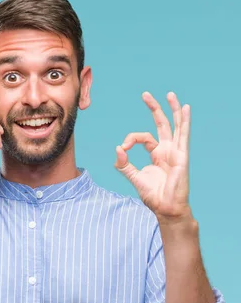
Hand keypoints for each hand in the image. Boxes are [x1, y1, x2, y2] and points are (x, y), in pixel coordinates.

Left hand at [114, 91, 191, 219]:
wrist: (165, 208)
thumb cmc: (153, 195)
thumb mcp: (133, 177)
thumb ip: (124, 164)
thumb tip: (117, 148)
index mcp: (157, 154)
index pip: (143, 137)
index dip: (130, 139)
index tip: (123, 148)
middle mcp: (167, 150)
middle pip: (162, 124)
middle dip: (154, 108)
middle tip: (145, 94)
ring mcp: (176, 151)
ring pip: (175, 125)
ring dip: (172, 109)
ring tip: (169, 94)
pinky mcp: (181, 156)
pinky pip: (184, 135)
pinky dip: (185, 121)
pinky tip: (185, 108)